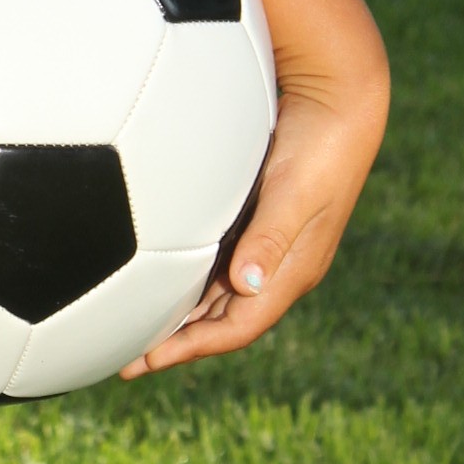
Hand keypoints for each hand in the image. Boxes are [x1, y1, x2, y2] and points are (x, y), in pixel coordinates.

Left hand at [122, 60, 386, 375]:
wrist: (336, 100)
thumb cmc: (319, 146)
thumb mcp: (293, 193)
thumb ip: (270, 237)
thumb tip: (246, 285)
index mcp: (292, 270)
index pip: (238, 327)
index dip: (192, 347)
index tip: (146, 362)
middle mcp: (277, 265)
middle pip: (223, 319)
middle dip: (177, 343)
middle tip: (126, 361)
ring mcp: (266, 243)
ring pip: (218, 294)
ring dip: (180, 315)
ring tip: (136, 331)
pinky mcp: (255, 218)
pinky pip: (216, 262)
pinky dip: (188, 280)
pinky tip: (159, 279)